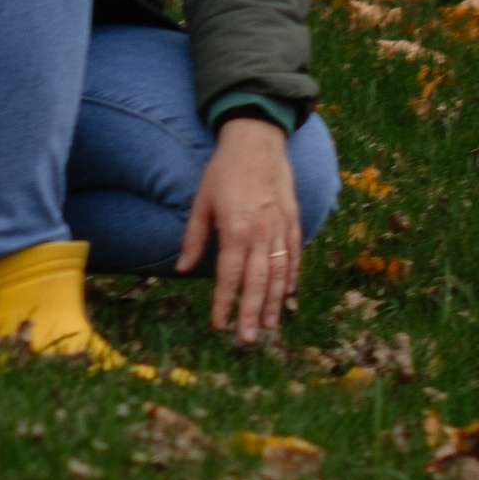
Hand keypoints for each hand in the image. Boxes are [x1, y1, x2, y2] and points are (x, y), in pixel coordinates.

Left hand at [177, 118, 300, 342]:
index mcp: (236, 228)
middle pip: (257, 281)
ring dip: (273, 302)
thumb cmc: (224, 170)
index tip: (219, 324)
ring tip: (268, 327)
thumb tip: (184, 269)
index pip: (229, 275)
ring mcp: (281, 227)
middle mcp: (262, 232)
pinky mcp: (293, 220)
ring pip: (280, 273)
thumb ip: (194, 238)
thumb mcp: (201, 201)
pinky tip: (287, 295)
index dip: (224, 302)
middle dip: (251, 312)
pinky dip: (291, 277)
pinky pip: (294, 254)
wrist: (257, 140)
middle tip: (247, 339)